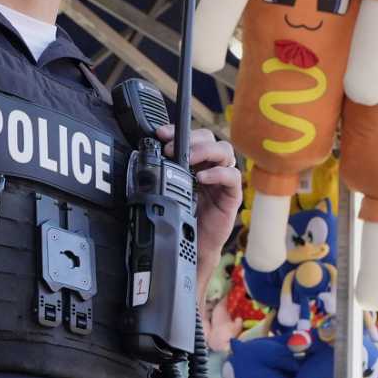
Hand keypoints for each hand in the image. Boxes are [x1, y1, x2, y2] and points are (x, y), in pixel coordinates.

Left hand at [160, 124, 240, 275]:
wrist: (192, 246)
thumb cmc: (182, 218)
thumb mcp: (167, 192)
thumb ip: (162, 175)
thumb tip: (144, 160)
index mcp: (194, 163)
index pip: (191, 137)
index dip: (177, 131)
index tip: (161, 134)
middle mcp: (210, 166)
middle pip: (210, 138)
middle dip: (191, 139)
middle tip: (172, 149)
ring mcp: (222, 179)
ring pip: (224, 151)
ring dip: (205, 150)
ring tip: (189, 160)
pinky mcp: (232, 194)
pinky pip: (232, 176)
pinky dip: (218, 173)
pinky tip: (203, 178)